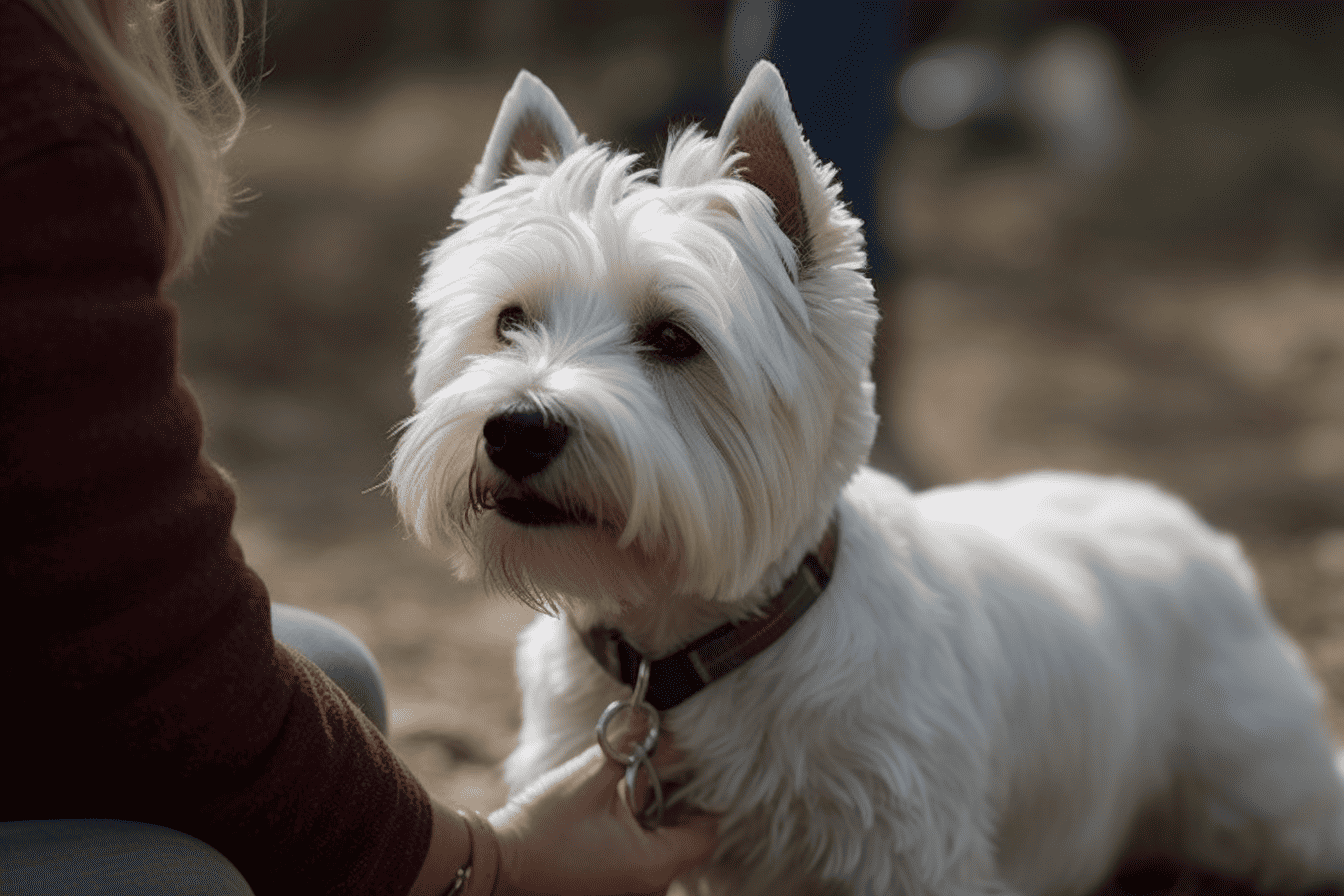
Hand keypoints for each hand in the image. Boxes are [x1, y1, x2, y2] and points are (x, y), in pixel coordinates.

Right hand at [489, 743, 718, 895]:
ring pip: (660, 851)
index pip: (707, 832)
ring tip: (625, 789)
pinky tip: (611, 812)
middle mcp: (648, 888)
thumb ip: (631, 745)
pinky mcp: (608, 891)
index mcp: (654, 865)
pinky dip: (635, 836)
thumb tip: (655, 719)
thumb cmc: (544, 825)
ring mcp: (627, 893)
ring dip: (651, 819)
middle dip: (673, 803)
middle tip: (651, 771)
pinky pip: (638, 862)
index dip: (702, 797)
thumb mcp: (593, 776)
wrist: (497, 862)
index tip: (686, 768)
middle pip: (685, 842)